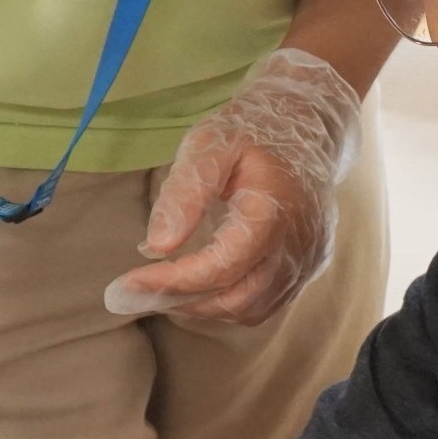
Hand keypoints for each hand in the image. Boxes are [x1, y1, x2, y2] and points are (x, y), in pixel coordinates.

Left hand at [103, 49, 360, 326]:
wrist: (308, 128)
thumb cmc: (251, 134)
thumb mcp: (209, 146)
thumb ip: (184, 194)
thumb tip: (156, 247)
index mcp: (271, 210)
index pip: (221, 267)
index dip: (173, 282)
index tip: (128, 284)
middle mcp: (296, 245)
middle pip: (235, 299)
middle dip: (183, 301)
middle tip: (140, 290)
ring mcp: (308, 261)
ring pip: (250, 310)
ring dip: (204, 307)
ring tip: (167, 287)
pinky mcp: (309, 269)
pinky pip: (266, 305)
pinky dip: (229, 303)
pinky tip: (203, 285)